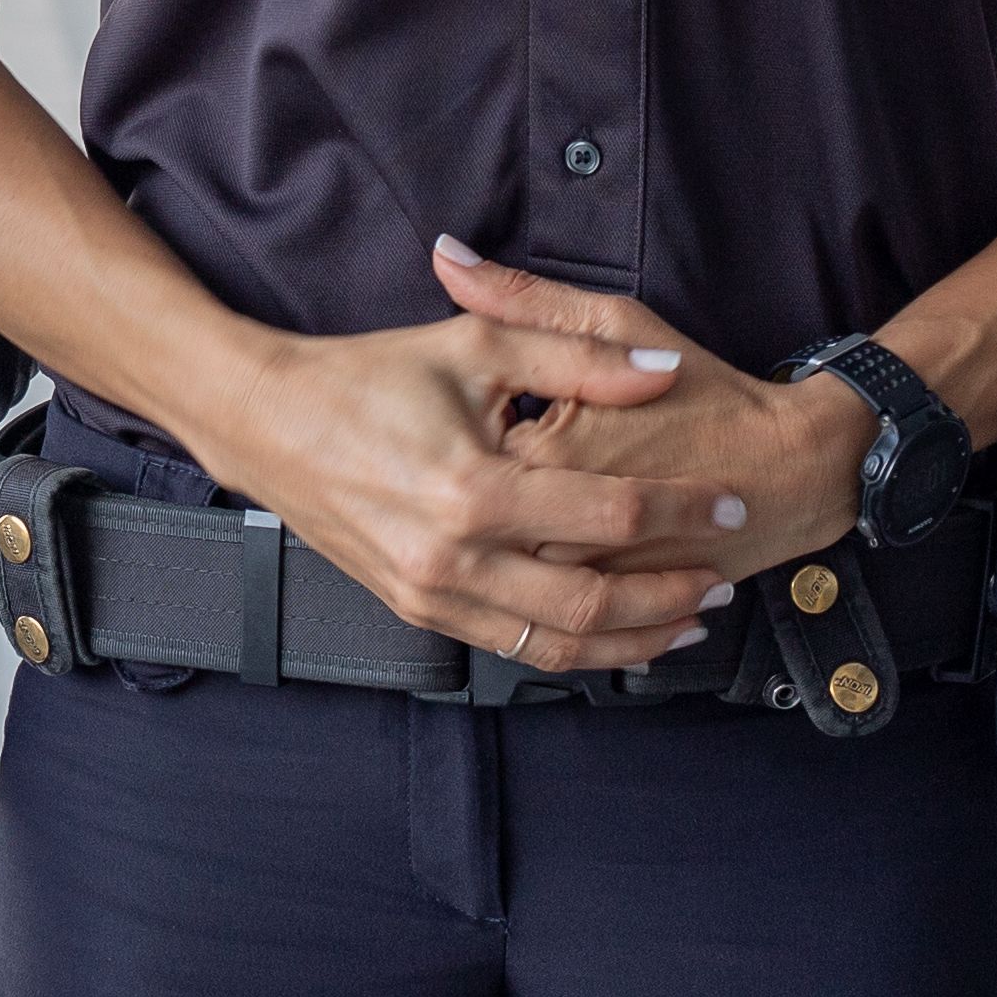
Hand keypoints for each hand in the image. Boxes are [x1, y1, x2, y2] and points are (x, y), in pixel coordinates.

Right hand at [181, 246, 741, 673]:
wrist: (264, 421)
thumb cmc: (365, 376)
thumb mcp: (472, 349)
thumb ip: (575, 357)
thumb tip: (660, 368)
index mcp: (473, 489)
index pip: (610, 515)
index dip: (684, 511)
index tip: (732, 501)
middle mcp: (453, 557)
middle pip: (595, 604)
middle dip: (672, 595)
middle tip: (724, 575)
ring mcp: (432, 594)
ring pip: (557, 646)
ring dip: (633, 640)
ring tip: (687, 618)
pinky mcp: (417, 610)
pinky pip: (513, 647)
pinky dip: (574, 648)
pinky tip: (612, 631)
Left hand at [429, 241, 873, 573]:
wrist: (796, 467)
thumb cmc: (708, 391)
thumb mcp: (617, 319)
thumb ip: (522, 297)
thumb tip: (446, 255)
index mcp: (543, 450)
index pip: (455, 452)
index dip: (448, 441)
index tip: (455, 425)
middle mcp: (556, 523)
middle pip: (473, 525)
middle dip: (461, 506)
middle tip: (464, 480)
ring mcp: (586, 574)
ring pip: (507, 580)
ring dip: (491, 554)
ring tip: (499, 521)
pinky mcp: (612, 606)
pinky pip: (554, 616)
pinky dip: (540, 595)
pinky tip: (540, 565)